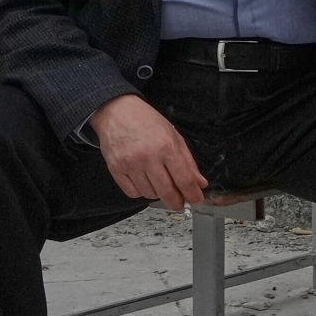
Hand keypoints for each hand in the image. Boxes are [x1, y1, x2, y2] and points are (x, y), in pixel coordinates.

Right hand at [88, 92, 209, 207]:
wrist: (117, 112)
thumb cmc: (146, 121)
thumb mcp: (174, 136)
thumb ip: (188, 162)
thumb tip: (200, 183)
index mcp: (166, 147)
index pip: (184, 180)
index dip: (193, 195)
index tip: (196, 200)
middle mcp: (148, 157)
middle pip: (167, 192)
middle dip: (177, 202)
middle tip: (180, 202)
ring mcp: (130, 164)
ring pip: (149, 194)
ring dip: (158, 193)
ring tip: (159, 182)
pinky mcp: (116, 169)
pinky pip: (132, 193)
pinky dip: (141, 191)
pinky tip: (144, 181)